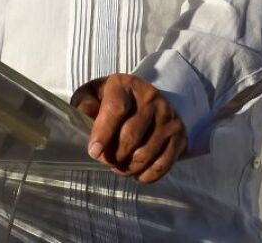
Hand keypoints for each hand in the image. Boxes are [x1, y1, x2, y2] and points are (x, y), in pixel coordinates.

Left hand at [70, 73, 187, 182]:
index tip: (94, 152)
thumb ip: (85, 103)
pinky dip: (146, 175)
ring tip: (117, 166)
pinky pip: (162, 165)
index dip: (103, 134)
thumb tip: (83, 115)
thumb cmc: (112, 99)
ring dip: (128, 167)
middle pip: (131, 136)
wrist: (146, 100)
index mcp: (126, 85)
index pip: (116, 110)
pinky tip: (135, 172)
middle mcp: (151, 98)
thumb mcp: (94, 94)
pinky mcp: (178, 136)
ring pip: (146, 154)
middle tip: (104, 161)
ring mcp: (168, 117)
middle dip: (113, 155)